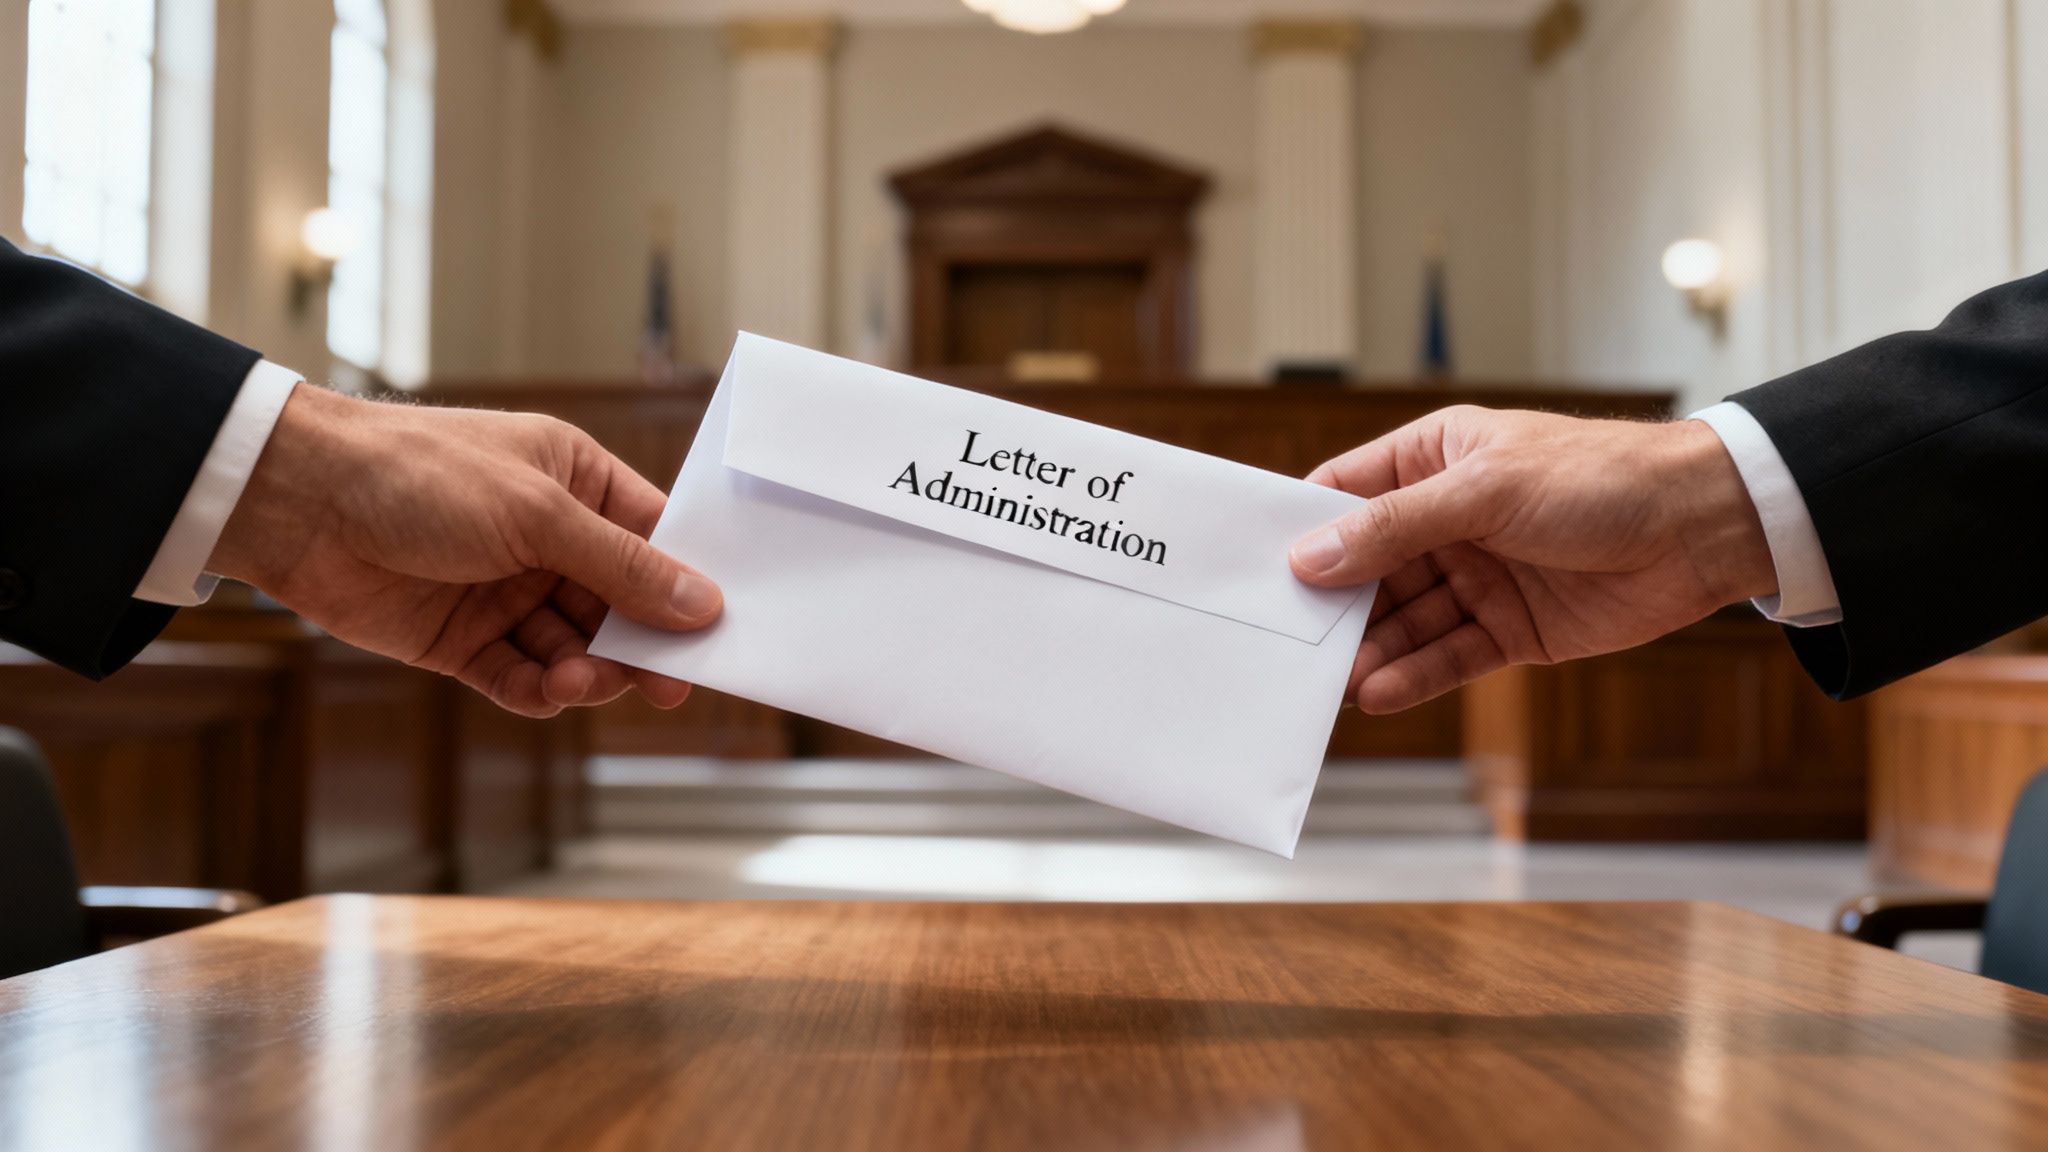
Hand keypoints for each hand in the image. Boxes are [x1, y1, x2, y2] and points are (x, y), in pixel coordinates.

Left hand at [208, 384, 719, 716]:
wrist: (299, 504)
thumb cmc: (420, 476)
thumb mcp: (539, 514)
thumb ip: (623, 566)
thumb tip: (703, 603)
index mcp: (576, 482)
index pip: (654, 541)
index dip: (688, 587)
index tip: (718, 634)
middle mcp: (548, 538)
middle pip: (621, 607)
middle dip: (640, 646)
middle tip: (665, 686)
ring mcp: (505, 591)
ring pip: (576, 650)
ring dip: (587, 673)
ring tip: (578, 682)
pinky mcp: (463, 639)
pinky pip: (521, 676)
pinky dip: (539, 692)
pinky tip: (545, 693)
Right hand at [1289, 406, 1775, 713]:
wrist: (1702, 529)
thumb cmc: (1599, 478)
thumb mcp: (1485, 490)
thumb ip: (1395, 528)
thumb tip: (1311, 556)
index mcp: (1433, 460)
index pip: (1345, 494)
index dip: (1301, 530)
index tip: (1253, 569)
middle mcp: (1447, 519)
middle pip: (1367, 568)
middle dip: (1330, 606)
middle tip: (1285, 646)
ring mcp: (1477, 576)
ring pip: (1403, 619)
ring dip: (1368, 650)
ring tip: (1332, 685)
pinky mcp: (1509, 628)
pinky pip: (1447, 655)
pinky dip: (1413, 675)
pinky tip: (1379, 693)